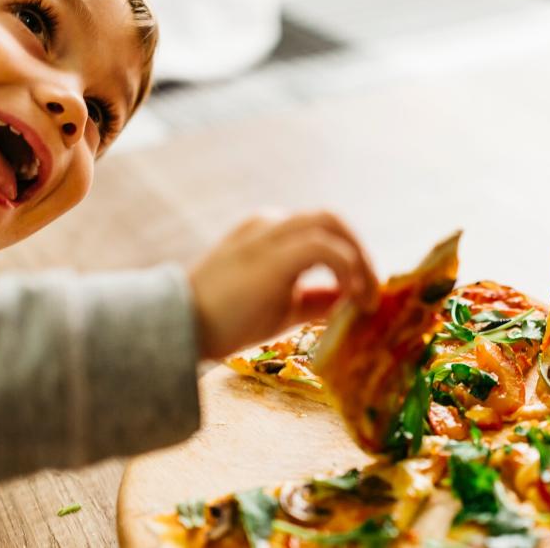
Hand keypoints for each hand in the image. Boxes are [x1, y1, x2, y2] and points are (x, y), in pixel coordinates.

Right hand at [190, 211, 378, 357]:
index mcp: (269, 232)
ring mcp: (270, 235)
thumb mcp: (281, 308)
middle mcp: (270, 225)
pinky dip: (347, 270)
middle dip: (361, 252)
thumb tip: (350, 302)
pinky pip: (327, 248)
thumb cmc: (225, 321)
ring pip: (333, 224)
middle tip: (370, 292)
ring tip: (365, 297)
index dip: (351, 257)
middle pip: (332, 219)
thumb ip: (315, 300)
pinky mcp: (273, 256)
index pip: (322, 231)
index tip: (362, 293)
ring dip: (360, 259)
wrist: (178, 329)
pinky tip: (347, 300)